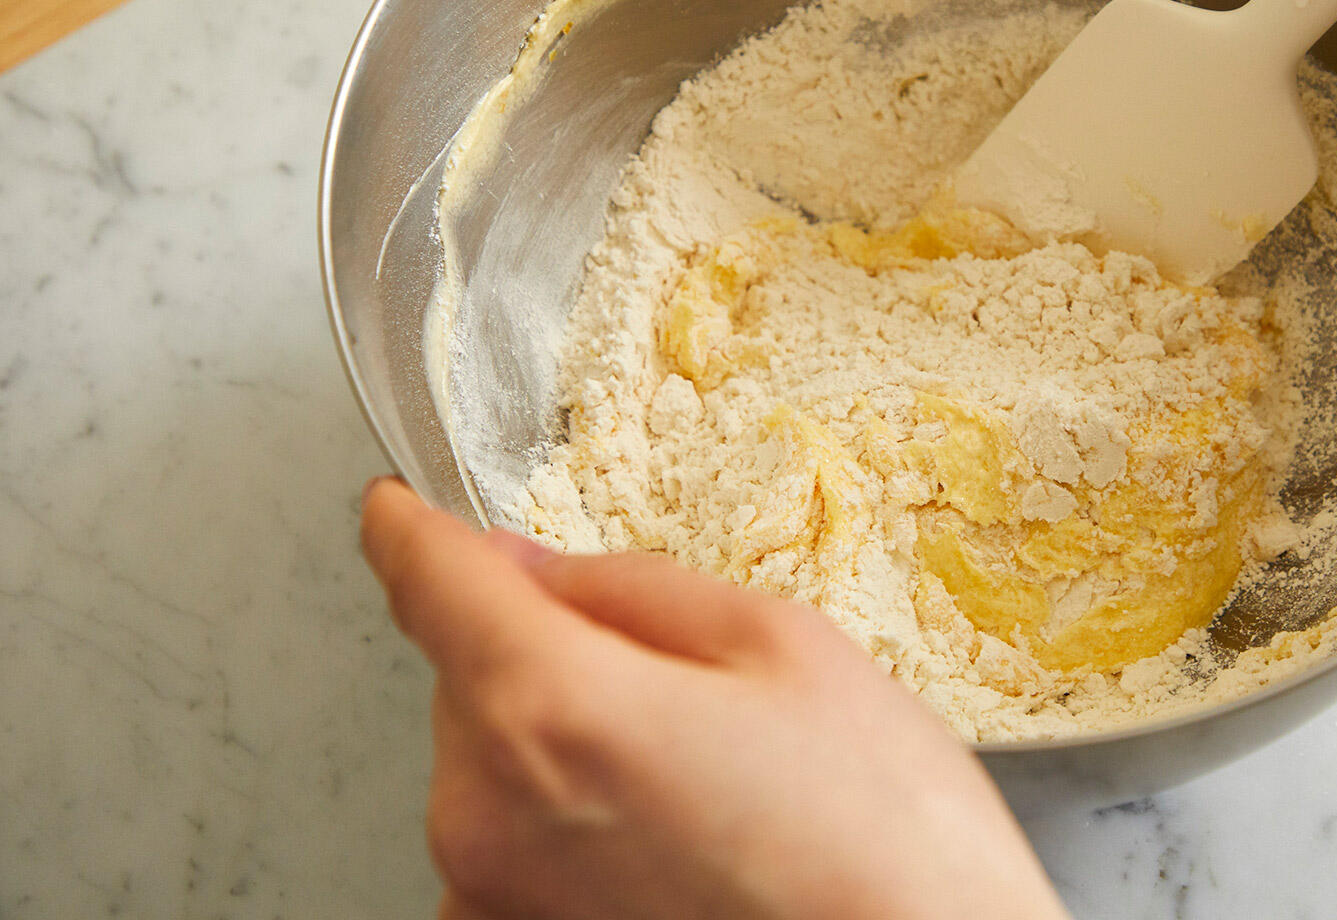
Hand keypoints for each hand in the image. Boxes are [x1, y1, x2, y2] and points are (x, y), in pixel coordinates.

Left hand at [360, 478, 1069, 919]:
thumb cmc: (881, 834)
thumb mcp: (781, 647)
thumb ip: (630, 591)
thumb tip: (531, 570)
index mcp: (552, 706)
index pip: (429, 581)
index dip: (411, 530)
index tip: (399, 510)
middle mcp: (487, 815)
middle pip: (469, 676)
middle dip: (543, 653)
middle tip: (679, 688)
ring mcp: (491, 901)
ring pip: (490, 763)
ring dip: (556, 745)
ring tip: (695, 785)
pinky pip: (506, 849)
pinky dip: (562, 825)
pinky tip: (668, 843)